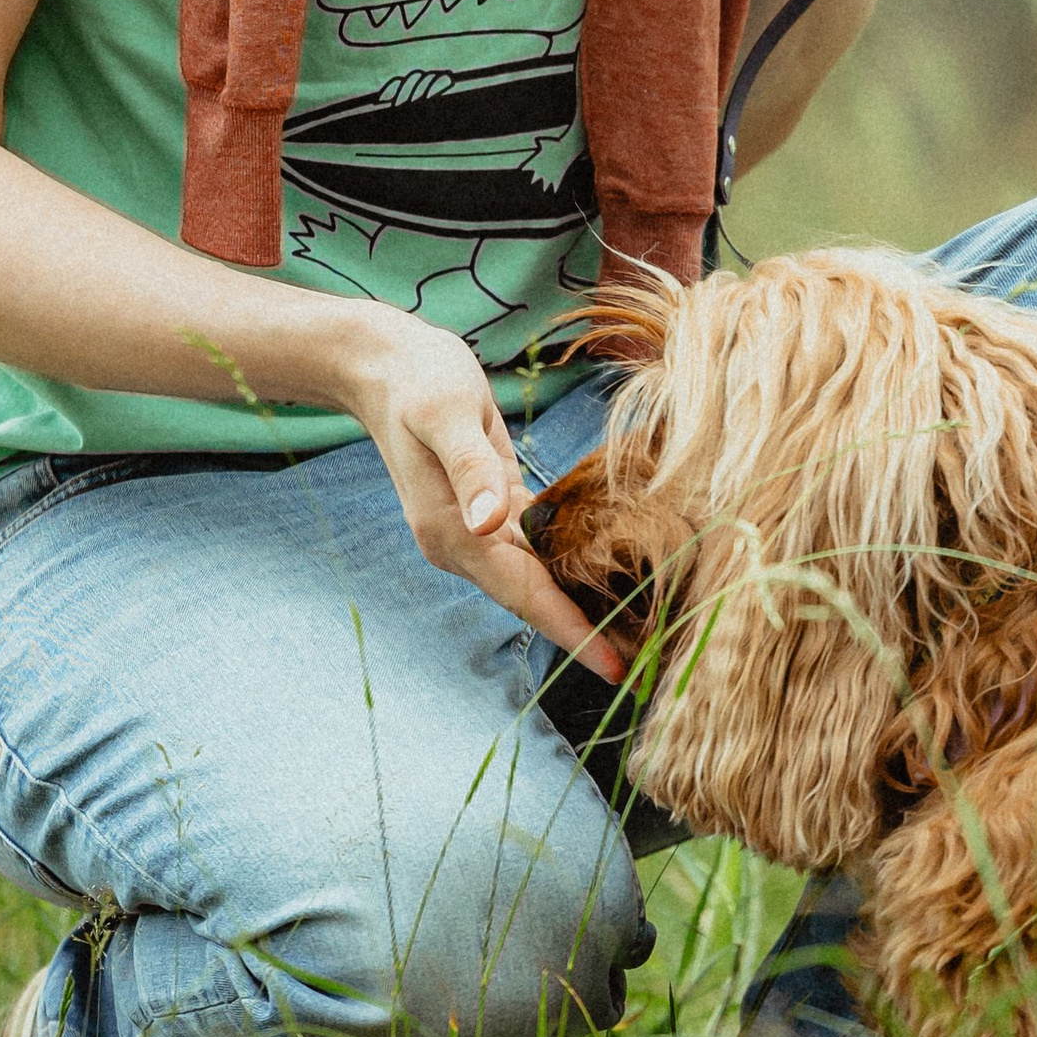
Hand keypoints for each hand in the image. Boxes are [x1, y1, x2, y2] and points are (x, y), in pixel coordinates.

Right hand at [333, 305, 625, 682]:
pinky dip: (570, 561)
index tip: (615, 670)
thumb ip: (471, 468)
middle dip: (589, 629)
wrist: (385, 367)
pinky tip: (611, 568)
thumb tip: (489, 523)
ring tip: (643, 625)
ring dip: (584, 600)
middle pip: (537, 599)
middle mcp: (465, 544)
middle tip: (651, 658)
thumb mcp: (447, 415)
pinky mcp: (489, 508)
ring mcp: (475, 530)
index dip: (571, 632)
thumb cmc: (419, 382)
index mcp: (453, 533)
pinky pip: (536, 547)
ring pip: (540, 577)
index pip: (524, 596)